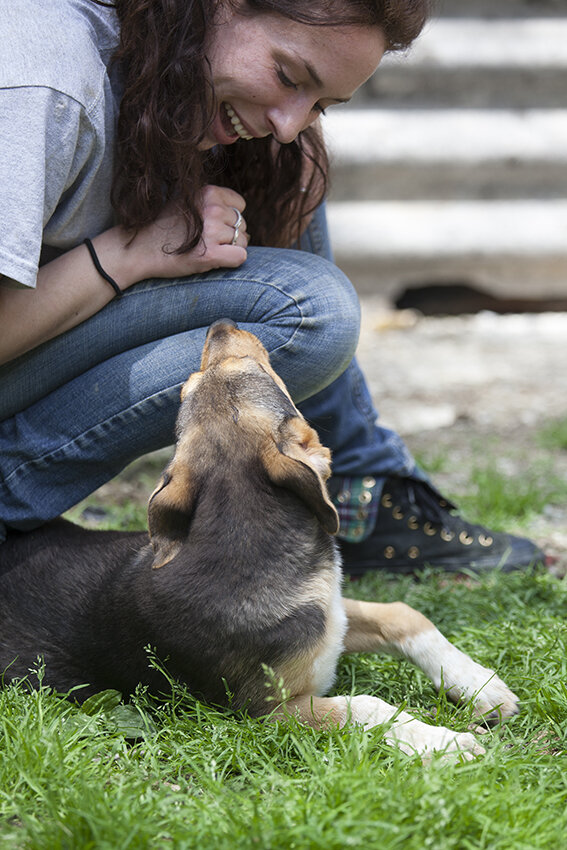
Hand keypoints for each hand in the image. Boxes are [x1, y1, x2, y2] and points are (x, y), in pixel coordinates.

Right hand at [120, 185, 248, 282]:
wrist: (138, 249)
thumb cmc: (163, 228)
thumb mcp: (184, 202)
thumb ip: (209, 202)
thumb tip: (237, 214)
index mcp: (207, 192)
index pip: (240, 205)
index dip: (229, 218)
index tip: (210, 226)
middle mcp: (211, 208)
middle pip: (242, 225)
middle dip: (229, 235)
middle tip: (204, 241)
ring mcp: (211, 231)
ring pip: (243, 242)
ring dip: (229, 249)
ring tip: (204, 249)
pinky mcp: (211, 254)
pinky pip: (241, 257)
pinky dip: (231, 261)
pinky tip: (213, 260)